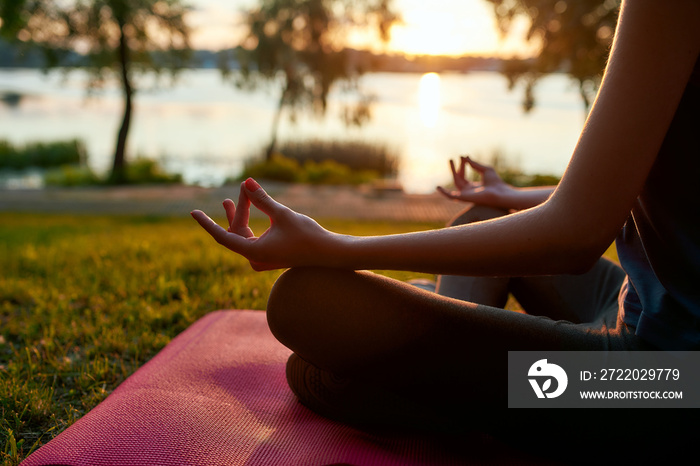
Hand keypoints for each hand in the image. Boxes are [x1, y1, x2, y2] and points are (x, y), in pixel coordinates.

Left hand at [191, 178, 332, 270]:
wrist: (329, 254)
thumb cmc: (308, 235)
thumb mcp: (282, 214)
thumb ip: (262, 199)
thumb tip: (247, 182)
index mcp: (254, 252)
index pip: (223, 236)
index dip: (207, 223)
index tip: (193, 212)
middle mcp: (255, 258)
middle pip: (236, 232)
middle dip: (236, 210)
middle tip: (242, 188)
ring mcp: (261, 259)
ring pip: (243, 235)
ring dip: (240, 216)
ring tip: (229, 200)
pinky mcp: (269, 256)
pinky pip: (251, 239)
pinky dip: (249, 224)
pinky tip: (247, 212)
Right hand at [437, 156, 510, 206]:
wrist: (499, 192)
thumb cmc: (496, 182)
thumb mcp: (485, 169)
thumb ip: (475, 164)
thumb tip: (466, 157)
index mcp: (473, 186)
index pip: (464, 175)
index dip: (463, 165)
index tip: (462, 156)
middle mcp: (468, 191)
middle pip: (458, 178)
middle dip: (455, 168)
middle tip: (451, 159)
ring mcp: (466, 194)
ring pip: (455, 183)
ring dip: (453, 171)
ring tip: (450, 160)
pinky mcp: (464, 198)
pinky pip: (451, 197)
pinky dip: (444, 193)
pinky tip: (438, 187)